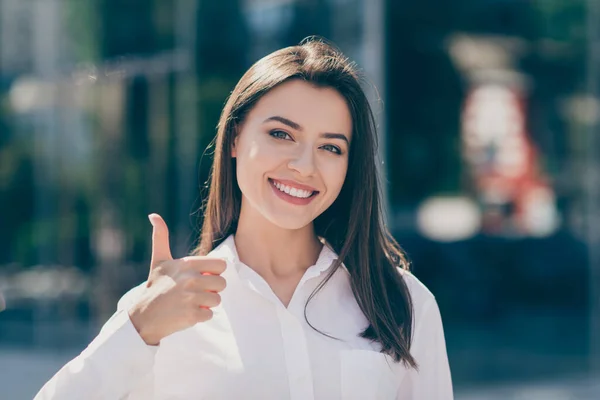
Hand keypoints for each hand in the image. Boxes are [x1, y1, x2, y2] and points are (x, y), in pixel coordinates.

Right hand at [128, 213, 226, 344]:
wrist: (143, 317)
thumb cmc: (155, 287)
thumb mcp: (159, 261)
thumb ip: (160, 237)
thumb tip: (153, 215)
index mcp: (187, 264)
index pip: (221, 265)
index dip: (213, 272)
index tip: (199, 276)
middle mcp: (191, 279)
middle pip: (222, 284)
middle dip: (211, 289)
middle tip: (193, 292)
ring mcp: (192, 298)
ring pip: (217, 300)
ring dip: (206, 304)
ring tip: (189, 302)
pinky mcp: (192, 315)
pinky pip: (210, 314)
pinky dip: (200, 316)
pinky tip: (186, 313)